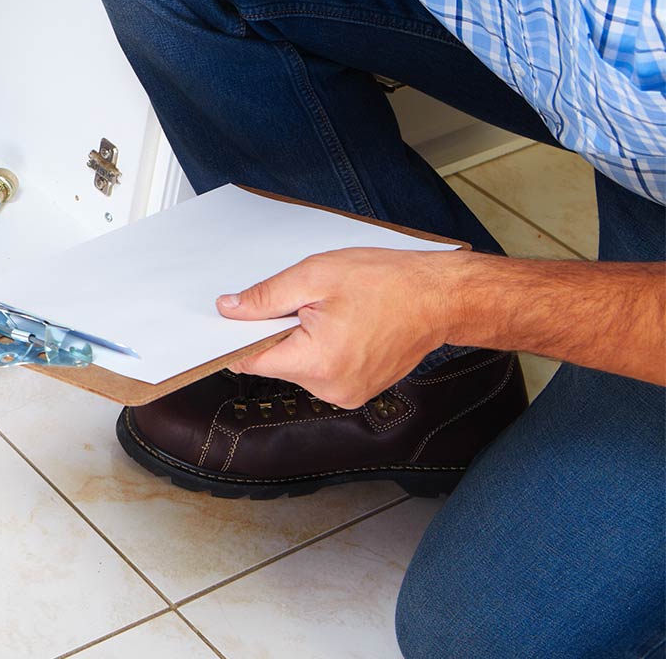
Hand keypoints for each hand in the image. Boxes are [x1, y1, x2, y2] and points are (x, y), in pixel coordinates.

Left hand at [217, 247, 474, 407]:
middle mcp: (331, 388)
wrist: (441, 297)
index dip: (236, 337)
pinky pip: (319, 370)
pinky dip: (319, 348)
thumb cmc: (388, 282)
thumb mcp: (315, 276)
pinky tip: (341, 326)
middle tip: (302, 303)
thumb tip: (229, 310)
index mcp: (317, 362)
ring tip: (330, 313)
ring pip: (296, 366)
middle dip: (276, 332)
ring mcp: (346, 394)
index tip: (232, 320)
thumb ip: (265, 297)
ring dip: (299, 340)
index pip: (250, 361)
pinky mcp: (356, 391)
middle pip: (274, 363)